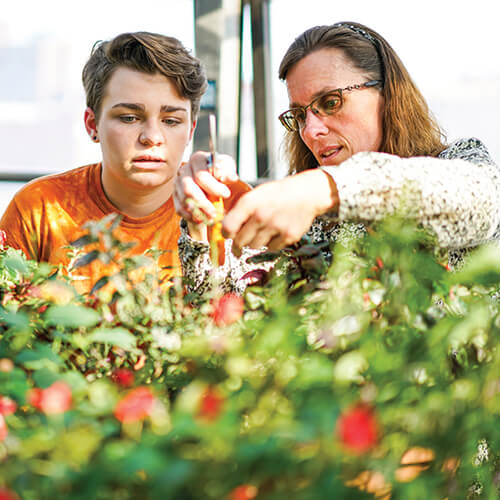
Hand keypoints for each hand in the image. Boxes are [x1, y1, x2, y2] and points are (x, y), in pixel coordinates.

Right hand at [174, 151, 238, 238]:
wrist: (211, 181)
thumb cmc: (220, 173)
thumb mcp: (227, 169)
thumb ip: (228, 172)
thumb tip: (232, 178)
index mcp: (197, 159)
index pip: (201, 175)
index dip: (214, 187)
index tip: (226, 195)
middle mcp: (184, 170)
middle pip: (188, 189)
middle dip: (203, 203)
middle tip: (215, 213)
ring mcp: (178, 183)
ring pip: (184, 200)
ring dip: (198, 212)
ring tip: (211, 217)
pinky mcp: (176, 196)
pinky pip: (180, 209)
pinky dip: (191, 217)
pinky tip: (202, 220)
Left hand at [222, 169, 338, 252]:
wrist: (309, 193)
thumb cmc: (280, 193)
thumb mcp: (257, 193)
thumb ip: (241, 209)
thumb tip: (225, 226)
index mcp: (250, 202)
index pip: (228, 227)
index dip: (226, 233)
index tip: (227, 235)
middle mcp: (261, 215)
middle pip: (240, 241)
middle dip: (239, 243)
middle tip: (240, 243)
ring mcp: (276, 227)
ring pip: (254, 246)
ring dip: (255, 242)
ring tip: (262, 231)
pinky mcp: (289, 236)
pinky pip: (271, 248)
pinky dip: (271, 243)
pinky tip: (276, 232)